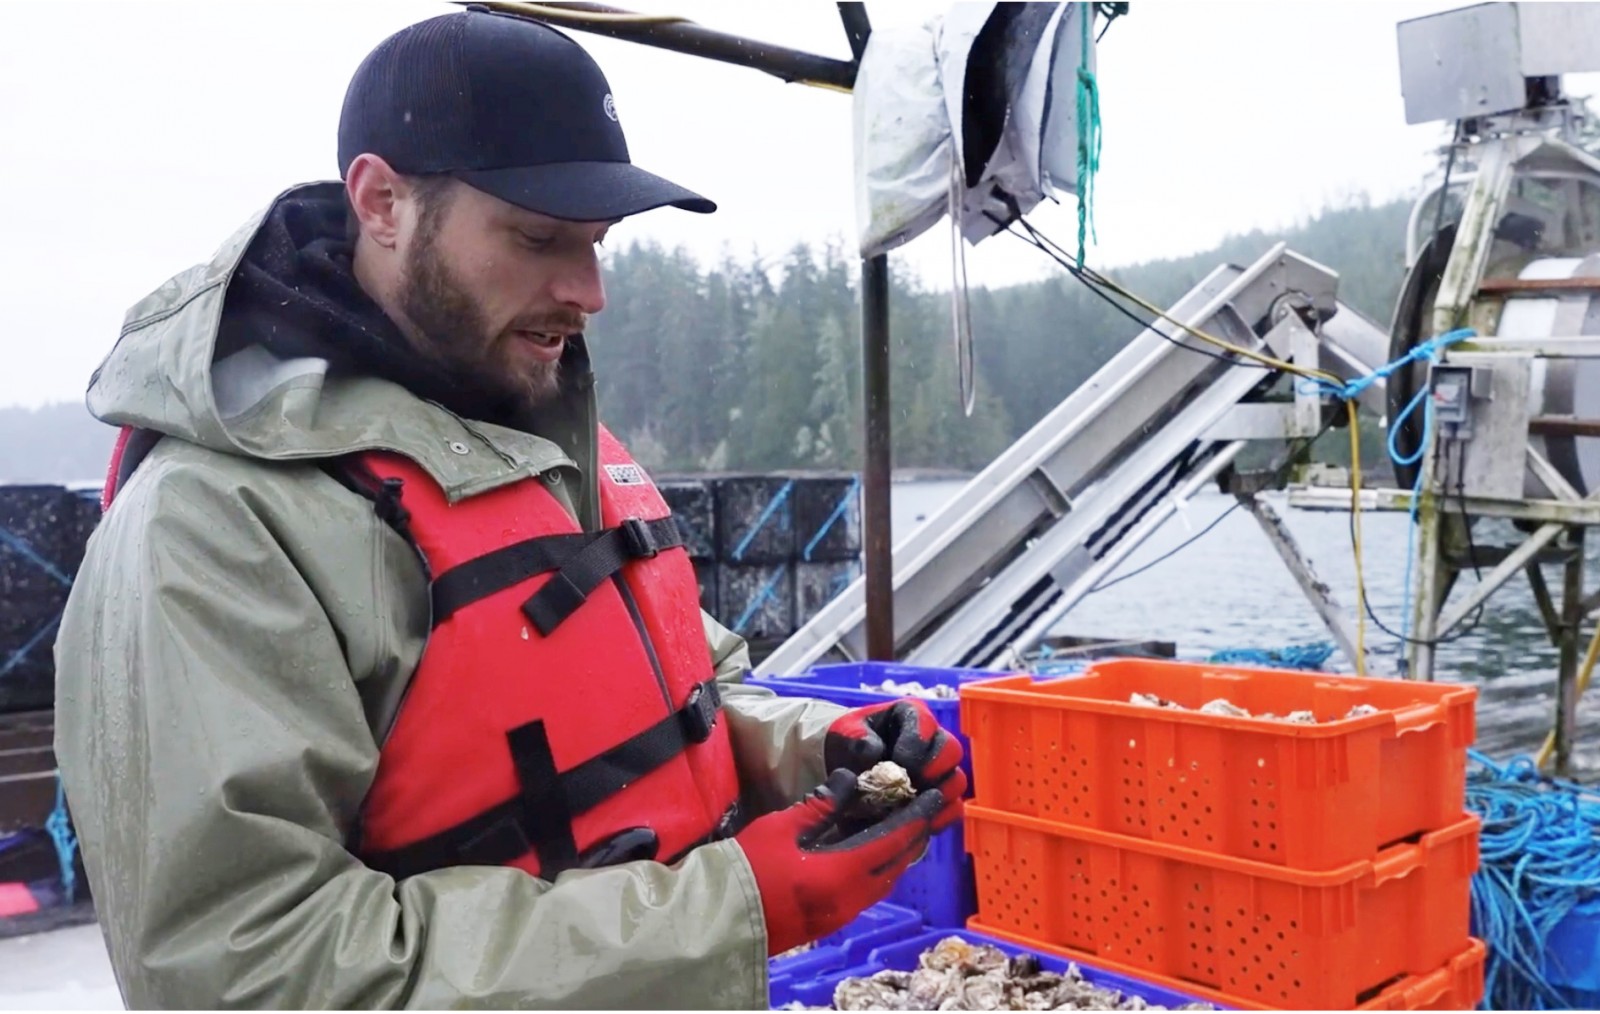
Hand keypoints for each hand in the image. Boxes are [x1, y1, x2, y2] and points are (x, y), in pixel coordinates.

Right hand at [734, 769, 942, 955]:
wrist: (722, 919)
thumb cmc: (748, 869)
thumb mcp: (782, 828)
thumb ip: (821, 805)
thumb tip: (849, 779)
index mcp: (843, 873)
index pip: (892, 841)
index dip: (915, 819)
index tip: (934, 800)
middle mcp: (851, 898)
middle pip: (895, 865)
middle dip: (912, 837)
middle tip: (923, 812)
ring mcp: (842, 914)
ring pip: (884, 882)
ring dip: (897, 856)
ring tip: (902, 829)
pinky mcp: (830, 922)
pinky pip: (868, 893)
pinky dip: (879, 870)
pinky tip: (872, 854)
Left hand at [824, 699, 966, 830]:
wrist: (842, 768)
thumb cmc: (846, 743)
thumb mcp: (844, 733)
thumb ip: (856, 738)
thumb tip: (874, 752)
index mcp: (912, 715)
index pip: (926, 724)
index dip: (916, 744)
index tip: (898, 762)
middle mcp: (932, 740)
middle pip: (951, 751)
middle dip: (933, 769)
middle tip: (911, 784)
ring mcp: (939, 770)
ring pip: (956, 781)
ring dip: (938, 795)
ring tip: (913, 805)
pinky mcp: (938, 798)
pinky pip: (954, 809)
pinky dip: (941, 817)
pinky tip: (921, 823)